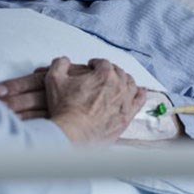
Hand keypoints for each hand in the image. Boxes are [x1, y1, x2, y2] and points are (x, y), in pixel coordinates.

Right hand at [0, 57, 145, 144]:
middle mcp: (118, 86)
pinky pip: (139, 102)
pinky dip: (140, 95)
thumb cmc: (65, 108)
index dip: (96, 63)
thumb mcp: (54, 80)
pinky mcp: (126, 117)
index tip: (92, 66)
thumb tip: (64, 61)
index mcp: (104, 75)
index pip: (103, 63)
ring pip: (131, 85)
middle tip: (102, 75)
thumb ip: (60, 64)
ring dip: (125, 80)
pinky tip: (139, 92)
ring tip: (119, 82)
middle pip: (119, 72)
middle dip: (110, 71)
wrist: (73, 133)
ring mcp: (124, 102)